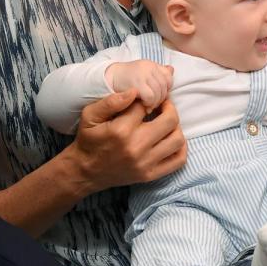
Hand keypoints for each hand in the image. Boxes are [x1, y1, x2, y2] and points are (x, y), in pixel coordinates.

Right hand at [68, 91, 186, 193]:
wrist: (85, 171)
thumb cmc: (89, 140)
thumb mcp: (90, 115)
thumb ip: (111, 101)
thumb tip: (135, 91)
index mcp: (121, 130)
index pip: (146, 105)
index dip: (147, 98)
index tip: (144, 98)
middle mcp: (136, 146)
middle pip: (170, 120)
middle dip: (168, 107)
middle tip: (162, 104)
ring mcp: (145, 163)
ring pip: (177, 139)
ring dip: (176, 127)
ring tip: (166, 121)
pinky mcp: (150, 174)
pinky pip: (178, 161)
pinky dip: (180, 148)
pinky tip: (170, 139)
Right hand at [106, 60, 173, 111]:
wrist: (108, 78)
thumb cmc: (126, 79)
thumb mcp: (143, 73)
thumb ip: (157, 72)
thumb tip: (172, 69)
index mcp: (152, 64)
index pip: (168, 77)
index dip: (166, 89)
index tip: (158, 96)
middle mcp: (149, 67)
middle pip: (164, 86)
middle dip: (161, 99)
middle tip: (153, 105)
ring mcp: (142, 74)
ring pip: (159, 92)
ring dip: (155, 103)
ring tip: (148, 107)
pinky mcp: (136, 83)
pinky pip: (150, 96)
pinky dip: (149, 104)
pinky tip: (143, 106)